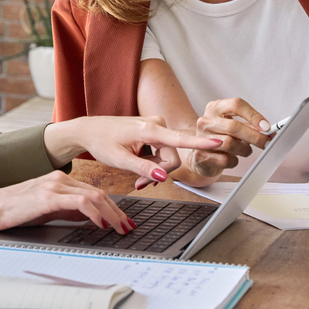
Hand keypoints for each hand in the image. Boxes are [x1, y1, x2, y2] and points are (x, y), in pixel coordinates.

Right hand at [0, 172, 134, 233]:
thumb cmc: (14, 210)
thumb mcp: (46, 210)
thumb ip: (67, 210)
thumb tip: (90, 218)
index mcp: (60, 180)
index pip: (95, 192)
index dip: (114, 208)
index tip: (124, 222)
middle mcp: (60, 179)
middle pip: (99, 193)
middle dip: (118, 212)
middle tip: (129, 228)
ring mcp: (54, 185)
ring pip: (94, 195)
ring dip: (112, 213)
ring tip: (120, 228)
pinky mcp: (47, 196)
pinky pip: (79, 201)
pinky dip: (95, 212)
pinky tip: (101, 224)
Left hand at [43, 116, 221, 189]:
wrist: (90, 130)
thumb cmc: (102, 142)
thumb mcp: (120, 160)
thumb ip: (142, 168)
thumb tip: (162, 176)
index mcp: (149, 129)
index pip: (179, 139)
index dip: (200, 143)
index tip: (219, 142)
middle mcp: (156, 123)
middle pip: (172, 156)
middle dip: (160, 172)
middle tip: (140, 184)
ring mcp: (156, 125)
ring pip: (168, 155)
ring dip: (155, 169)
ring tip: (137, 178)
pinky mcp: (154, 129)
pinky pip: (162, 151)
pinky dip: (153, 162)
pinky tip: (139, 167)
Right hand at [176, 97, 271, 182]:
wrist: (201, 153)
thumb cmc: (220, 136)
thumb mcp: (233, 125)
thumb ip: (249, 125)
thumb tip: (268, 131)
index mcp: (215, 108)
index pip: (236, 105)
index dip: (254, 115)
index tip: (266, 127)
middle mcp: (206, 121)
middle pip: (234, 126)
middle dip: (255, 136)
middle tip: (266, 143)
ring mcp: (201, 138)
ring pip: (230, 143)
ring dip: (244, 149)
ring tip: (246, 150)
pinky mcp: (200, 156)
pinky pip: (225, 160)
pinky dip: (234, 161)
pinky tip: (233, 158)